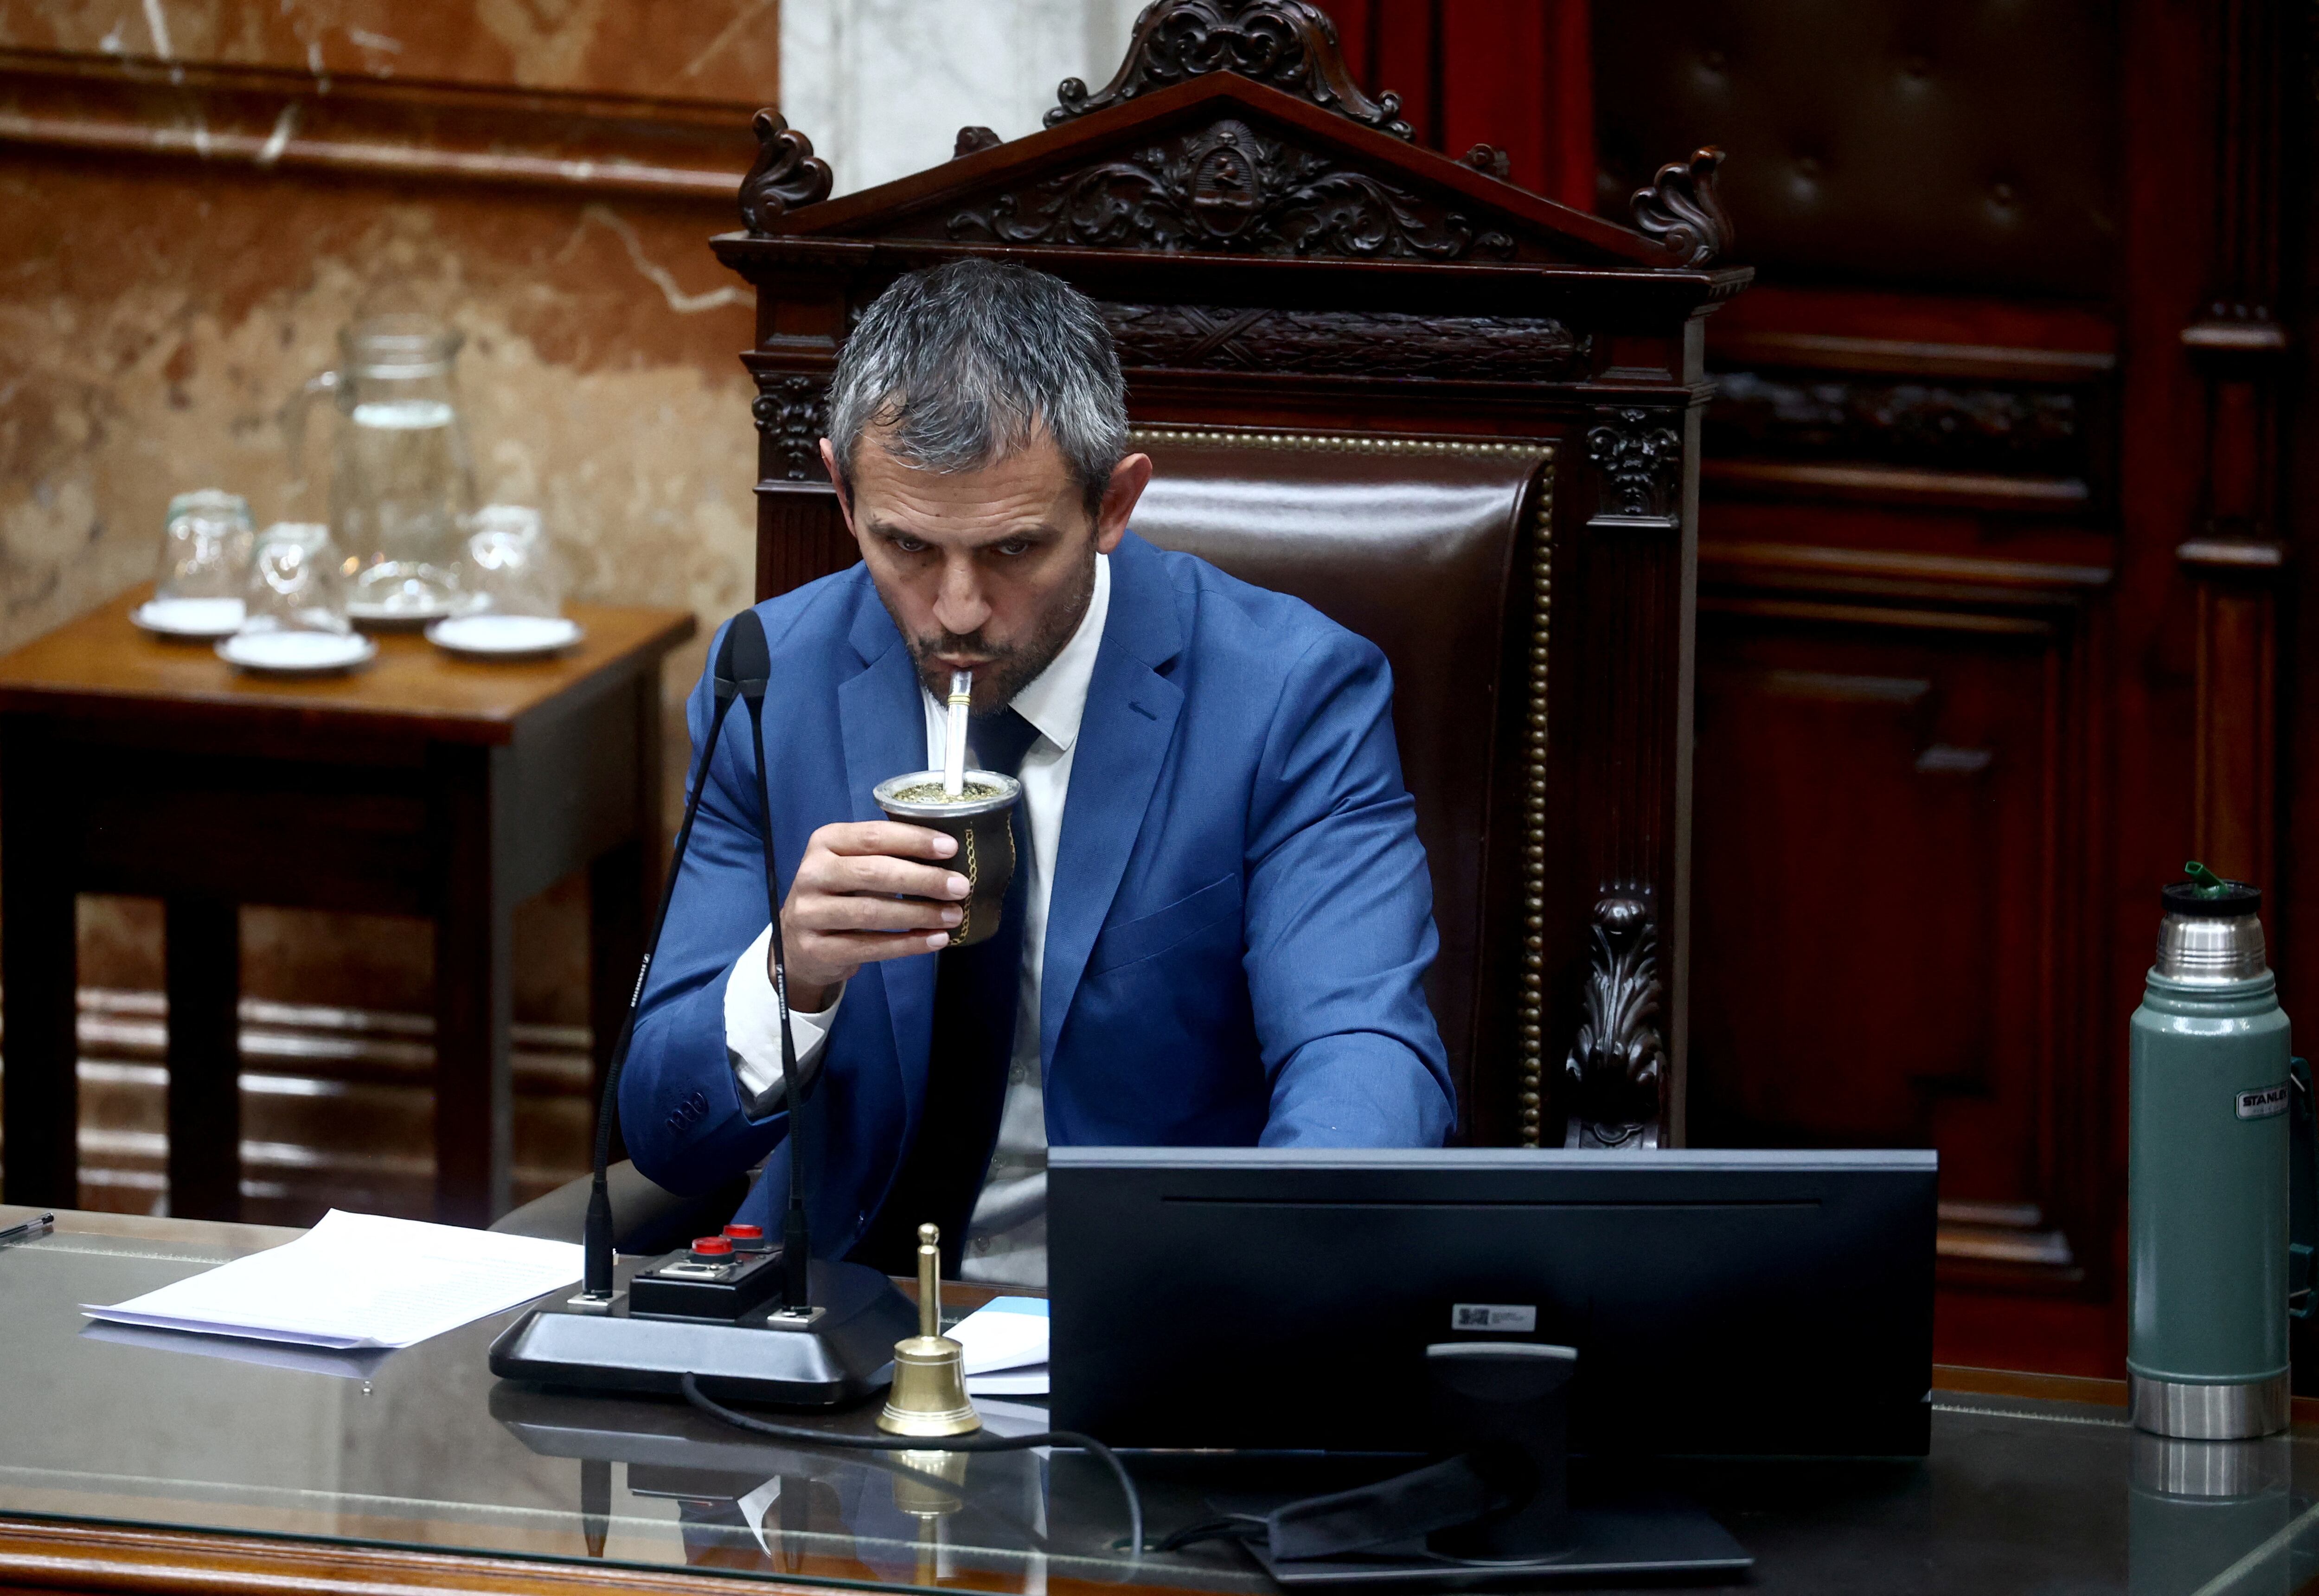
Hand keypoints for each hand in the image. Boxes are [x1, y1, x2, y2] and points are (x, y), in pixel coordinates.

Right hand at [779, 821, 968, 1010]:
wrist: (797, 943)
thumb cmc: (839, 894)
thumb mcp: (852, 865)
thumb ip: (886, 856)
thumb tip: (947, 858)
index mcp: (824, 843)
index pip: (873, 835)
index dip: (914, 840)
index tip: (951, 848)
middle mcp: (812, 874)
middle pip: (874, 872)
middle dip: (923, 879)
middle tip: (960, 886)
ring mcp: (810, 913)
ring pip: (872, 912)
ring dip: (919, 914)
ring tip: (952, 916)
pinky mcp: (816, 949)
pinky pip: (869, 947)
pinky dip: (907, 944)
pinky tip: (935, 940)